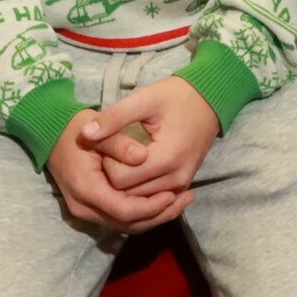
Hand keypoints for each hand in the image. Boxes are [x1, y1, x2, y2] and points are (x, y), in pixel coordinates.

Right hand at [48, 116, 189, 235]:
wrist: (51, 133)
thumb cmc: (76, 128)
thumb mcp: (98, 129)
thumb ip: (119, 143)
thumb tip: (143, 157)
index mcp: (86, 189)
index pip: (124, 210)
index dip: (151, 206)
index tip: (173, 194)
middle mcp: (84, 207)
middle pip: (127, 223)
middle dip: (158, 215)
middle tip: (185, 200)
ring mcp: (85, 211)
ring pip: (125, 225)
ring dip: (153, 217)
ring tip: (179, 202)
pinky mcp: (90, 208)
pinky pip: (119, 218)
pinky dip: (141, 213)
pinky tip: (161, 201)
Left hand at [84, 76, 221, 198]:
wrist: (210, 99)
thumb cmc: (176, 96)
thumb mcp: (144, 99)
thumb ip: (114, 117)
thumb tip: (85, 133)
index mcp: (165, 159)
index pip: (120, 179)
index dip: (107, 163)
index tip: (107, 144)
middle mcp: (175, 179)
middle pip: (129, 194)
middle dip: (113, 176)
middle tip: (109, 153)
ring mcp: (181, 184)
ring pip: (140, 200)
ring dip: (125, 185)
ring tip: (119, 160)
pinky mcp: (182, 184)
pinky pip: (153, 197)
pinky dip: (138, 189)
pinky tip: (131, 170)